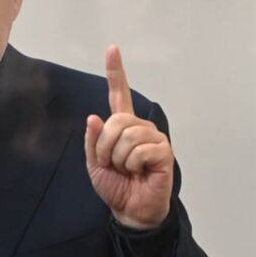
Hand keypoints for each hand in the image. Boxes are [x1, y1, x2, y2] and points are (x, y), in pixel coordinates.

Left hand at [84, 45, 173, 229]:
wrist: (130, 208)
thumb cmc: (114, 184)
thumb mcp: (94, 162)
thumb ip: (93, 141)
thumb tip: (94, 117)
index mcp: (122, 125)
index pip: (119, 93)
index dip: (115, 71)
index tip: (112, 48)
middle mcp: (139, 126)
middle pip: (116, 121)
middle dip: (105, 146)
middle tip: (111, 163)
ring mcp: (153, 136)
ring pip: (126, 136)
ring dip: (118, 157)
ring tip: (126, 169)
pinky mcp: (163, 150)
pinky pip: (139, 150)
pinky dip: (133, 164)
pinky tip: (139, 172)